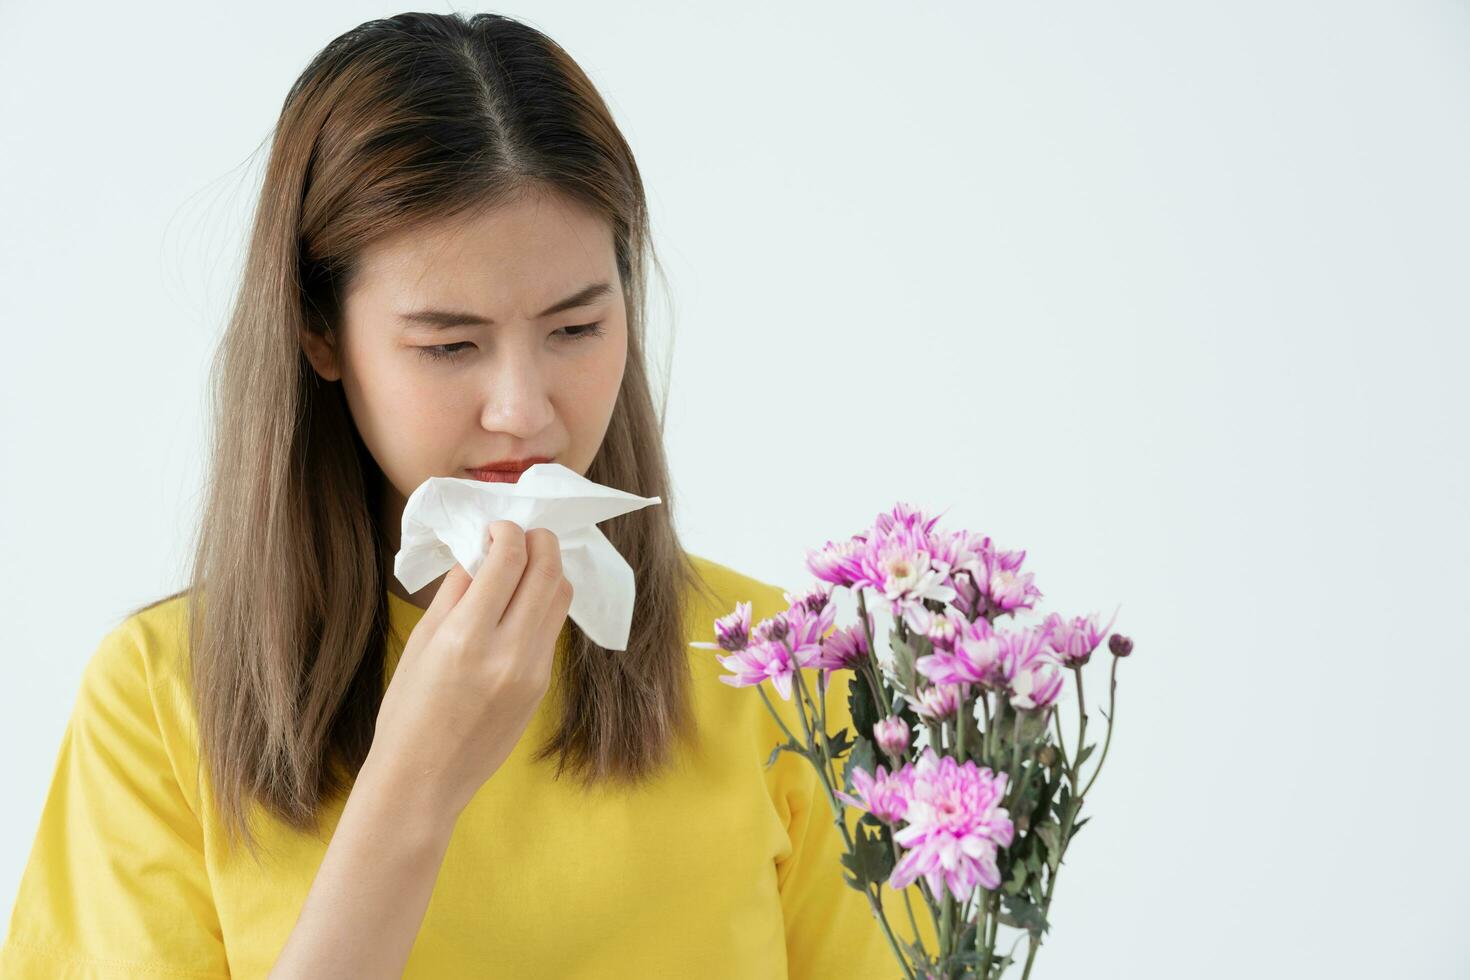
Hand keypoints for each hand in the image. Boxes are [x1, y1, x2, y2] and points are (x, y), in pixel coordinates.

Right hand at [368, 520, 572, 819]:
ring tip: (523, 565)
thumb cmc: (408, 712)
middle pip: (548, 571)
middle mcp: (508, 652)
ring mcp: (532, 671)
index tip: (496, 528)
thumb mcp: (422, 643)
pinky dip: (543, 604)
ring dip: (547, 569)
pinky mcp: (543, 686)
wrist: (424, 781)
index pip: (509, 560)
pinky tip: (521, 603)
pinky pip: (553, 628)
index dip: (507, 532)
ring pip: (560, 597)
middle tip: (521, 535)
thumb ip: (455, 592)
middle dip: (539, 541)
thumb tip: (480, 552)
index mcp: (467, 638)